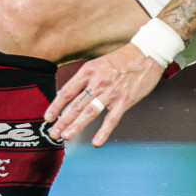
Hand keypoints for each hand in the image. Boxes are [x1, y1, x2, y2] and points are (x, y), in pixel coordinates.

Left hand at [43, 44, 163, 146]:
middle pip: (76, 105)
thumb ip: (86, 80)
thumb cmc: (122, 60)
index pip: (67, 91)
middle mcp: (97, 82)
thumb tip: (71, 96)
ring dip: (76, 126)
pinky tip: (96, 142)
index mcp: (88, 71)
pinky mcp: (125, 100)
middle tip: (53, 134)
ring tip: (66, 136)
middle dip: (62, 121)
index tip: (48, 118)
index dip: (56, 106)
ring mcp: (111, 92)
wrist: (147, 53)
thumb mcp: (98, 64)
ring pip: (90, 112)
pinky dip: (103, 132)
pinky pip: (112, 119)